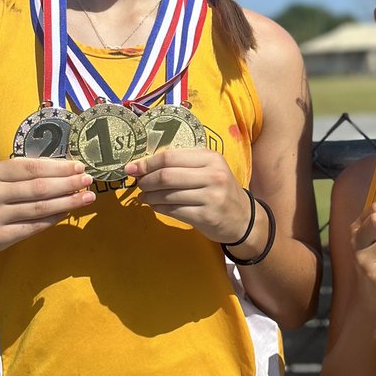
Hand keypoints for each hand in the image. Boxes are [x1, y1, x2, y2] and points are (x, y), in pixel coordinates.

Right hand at [0, 158, 94, 251]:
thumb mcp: (1, 177)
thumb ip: (28, 172)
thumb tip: (67, 168)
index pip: (32, 168)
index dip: (58, 168)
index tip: (79, 167)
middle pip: (39, 188)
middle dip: (68, 184)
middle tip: (88, 180)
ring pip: (39, 208)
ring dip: (67, 202)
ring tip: (87, 197)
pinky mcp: (0, 236)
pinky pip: (34, 226)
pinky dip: (54, 218)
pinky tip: (68, 212)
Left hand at [124, 148, 250, 242]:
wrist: (243, 218)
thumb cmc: (219, 190)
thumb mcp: (208, 169)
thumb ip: (182, 164)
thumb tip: (144, 166)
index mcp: (210, 158)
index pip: (170, 157)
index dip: (147, 163)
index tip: (132, 168)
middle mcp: (213, 175)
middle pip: (167, 175)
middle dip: (146, 181)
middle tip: (138, 184)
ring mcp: (211, 196)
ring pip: (168, 194)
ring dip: (150, 196)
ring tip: (144, 196)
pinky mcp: (206, 216)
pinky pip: (173, 210)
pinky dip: (158, 208)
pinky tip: (155, 206)